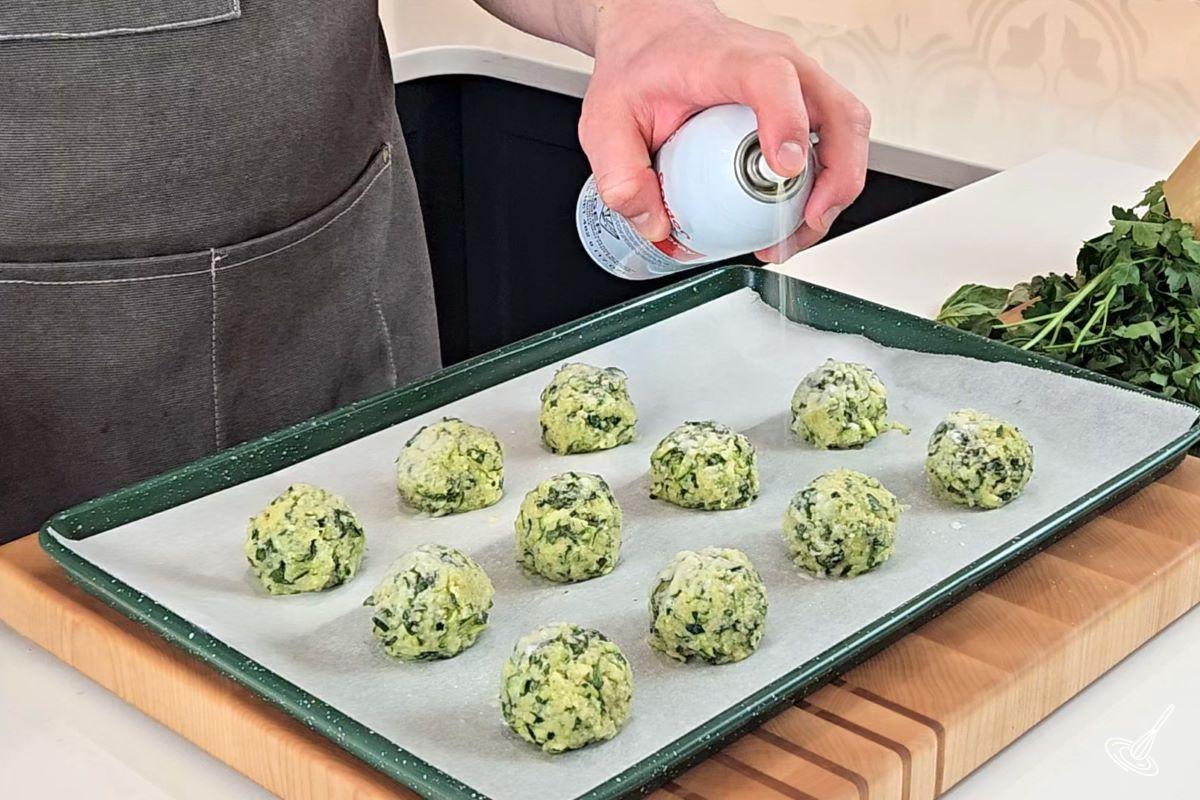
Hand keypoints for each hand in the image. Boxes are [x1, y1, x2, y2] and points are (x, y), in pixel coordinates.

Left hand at [578, 0, 870, 261]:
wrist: (656, 37)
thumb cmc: (642, 66)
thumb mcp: (606, 120)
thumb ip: (619, 175)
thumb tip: (654, 226)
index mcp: (730, 60)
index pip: (774, 80)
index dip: (787, 124)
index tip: (783, 170)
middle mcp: (780, 65)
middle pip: (839, 115)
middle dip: (835, 179)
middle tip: (802, 224)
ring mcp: (801, 83)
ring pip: (848, 133)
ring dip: (836, 190)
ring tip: (796, 233)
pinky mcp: (807, 103)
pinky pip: (836, 144)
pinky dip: (827, 185)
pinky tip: (796, 217)